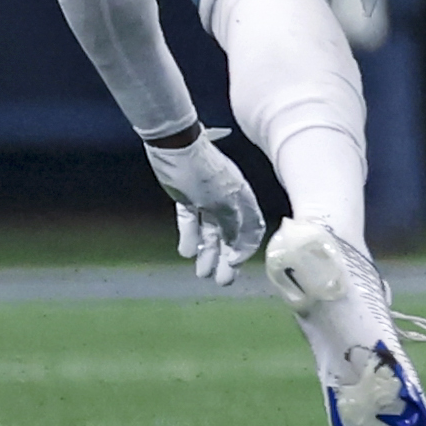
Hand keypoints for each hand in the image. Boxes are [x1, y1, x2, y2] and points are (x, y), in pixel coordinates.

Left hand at [144, 130, 265, 284]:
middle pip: (230, 233)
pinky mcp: (187, 196)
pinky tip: (187, 252)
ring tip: (202, 273)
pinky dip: (191, 236)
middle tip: (222, 280)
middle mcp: (227, 200)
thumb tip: (238, 248)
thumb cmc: (202, 172)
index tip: (235, 264)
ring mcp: (207, 198)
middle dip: (226, 257)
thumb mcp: (221, 201)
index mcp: (241, 198)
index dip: (245, 248)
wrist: (174, 145)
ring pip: (210, 230)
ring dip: (208, 252)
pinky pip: (192, 221)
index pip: (251, 228)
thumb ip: (232, 224)